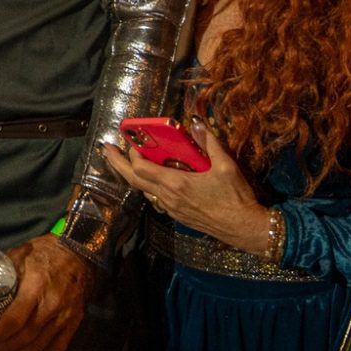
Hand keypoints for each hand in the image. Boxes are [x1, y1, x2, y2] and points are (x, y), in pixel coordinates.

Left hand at [0, 234, 90, 350]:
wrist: (80, 253)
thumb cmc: (46, 252)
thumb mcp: (21, 254)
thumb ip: (3, 271)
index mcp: (36, 287)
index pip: (15, 319)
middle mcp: (52, 305)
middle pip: (26, 336)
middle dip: (5, 350)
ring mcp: (65, 316)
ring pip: (40, 345)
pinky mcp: (74, 322)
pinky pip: (60, 346)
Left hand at [107, 122, 269, 254]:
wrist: (244, 228)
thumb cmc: (236, 197)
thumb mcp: (226, 166)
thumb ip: (210, 143)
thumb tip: (197, 122)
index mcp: (176, 184)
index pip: (140, 167)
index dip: (131, 153)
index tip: (130, 139)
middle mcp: (168, 198)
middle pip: (133, 180)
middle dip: (116, 163)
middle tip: (105, 149)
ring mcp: (171, 209)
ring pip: (143, 190)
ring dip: (133, 175)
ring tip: (128, 161)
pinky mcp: (178, 215)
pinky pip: (155, 198)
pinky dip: (147, 185)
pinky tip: (153, 178)